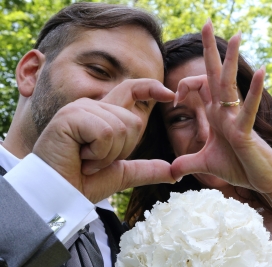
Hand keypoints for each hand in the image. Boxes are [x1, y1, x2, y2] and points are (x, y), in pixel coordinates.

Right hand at [33, 79, 176, 202]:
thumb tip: (176, 173)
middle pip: (134, 121)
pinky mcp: (71, 116)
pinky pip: (106, 133)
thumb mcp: (122, 173)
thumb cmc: (84, 182)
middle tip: (95, 160)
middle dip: (122, 150)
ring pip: (121, 128)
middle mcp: (93, 105)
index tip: (170, 94)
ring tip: (86, 159)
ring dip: (108, 155)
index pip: (131, 89)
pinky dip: (98, 154)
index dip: (151, 88)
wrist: (58, 196)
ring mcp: (81, 108)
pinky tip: (79, 157)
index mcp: (104, 114)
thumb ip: (147, 169)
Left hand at [170, 20, 271, 196]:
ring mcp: (236, 119)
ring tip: (236, 35)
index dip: (183, 87)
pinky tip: (261, 71)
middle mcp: (225, 111)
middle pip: (214, 74)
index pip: (198, 86)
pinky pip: (249, 109)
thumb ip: (186, 163)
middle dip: (209, 49)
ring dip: (232, 60)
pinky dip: (254, 92)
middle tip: (206, 22)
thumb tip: (169, 172)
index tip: (173, 101)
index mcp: (216, 113)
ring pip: (231, 85)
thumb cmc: (239, 167)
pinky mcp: (245, 132)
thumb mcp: (205, 164)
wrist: (261, 181)